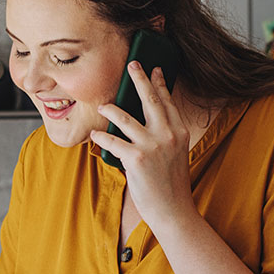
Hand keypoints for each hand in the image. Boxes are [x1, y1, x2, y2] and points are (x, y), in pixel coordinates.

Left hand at [90, 62, 195, 229]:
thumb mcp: (175, 154)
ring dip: (111, 109)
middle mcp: (168, 134)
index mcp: (180, 132)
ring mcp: (152, 145)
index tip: (154, 69)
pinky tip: (94, 134)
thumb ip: (165, 136)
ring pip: (125, 118)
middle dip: (139, 79)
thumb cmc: (170, 184)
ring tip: (103, 105)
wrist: (173, 210)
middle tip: (131, 64)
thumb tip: (145, 120)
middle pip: (150, 99)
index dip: (159, 83)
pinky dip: (101, 137)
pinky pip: (113, 141)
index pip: (167, 101)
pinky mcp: (136, 158)